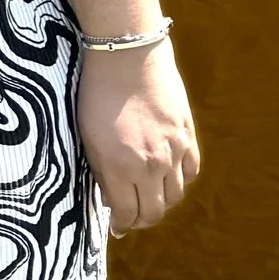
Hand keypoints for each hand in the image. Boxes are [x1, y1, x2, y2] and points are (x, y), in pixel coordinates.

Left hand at [75, 42, 199, 234]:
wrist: (126, 54)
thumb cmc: (97, 92)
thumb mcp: (87, 135)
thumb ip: (101, 171)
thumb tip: (110, 196)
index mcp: (119, 167)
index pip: (127, 213)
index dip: (121, 224)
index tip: (117, 225)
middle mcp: (151, 165)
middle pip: (154, 212)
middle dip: (141, 220)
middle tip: (132, 218)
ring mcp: (174, 151)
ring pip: (175, 196)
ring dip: (161, 202)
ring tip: (149, 198)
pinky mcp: (188, 136)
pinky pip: (191, 171)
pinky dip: (180, 179)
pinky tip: (167, 176)